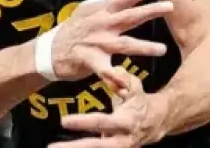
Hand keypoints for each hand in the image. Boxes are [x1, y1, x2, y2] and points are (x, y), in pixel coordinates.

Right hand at [49, 0, 172, 81]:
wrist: (50, 51)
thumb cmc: (73, 29)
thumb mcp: (89, 9)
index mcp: (102, 11)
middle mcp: (101, 24)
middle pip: (129, 16)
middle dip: (150, 11)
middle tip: (170, 6)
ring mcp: (95, 43)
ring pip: (123, 44)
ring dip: (143, 46)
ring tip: (162, 49)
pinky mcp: (89, 60)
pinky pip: (104, 70)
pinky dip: (114, 77)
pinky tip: (127, 84)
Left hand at [50, 67, 166, 147]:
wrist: (157, 121)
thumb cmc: (140, 101)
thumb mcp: (135, 88)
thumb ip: (124, 79)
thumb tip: (113, 70)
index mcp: (126, 122)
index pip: (101, 122)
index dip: (83, 122)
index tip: (63, 121)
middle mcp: (122, 139)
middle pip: (96, 146)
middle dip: (74, 147)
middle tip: (51, 147)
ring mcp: (118, 147)